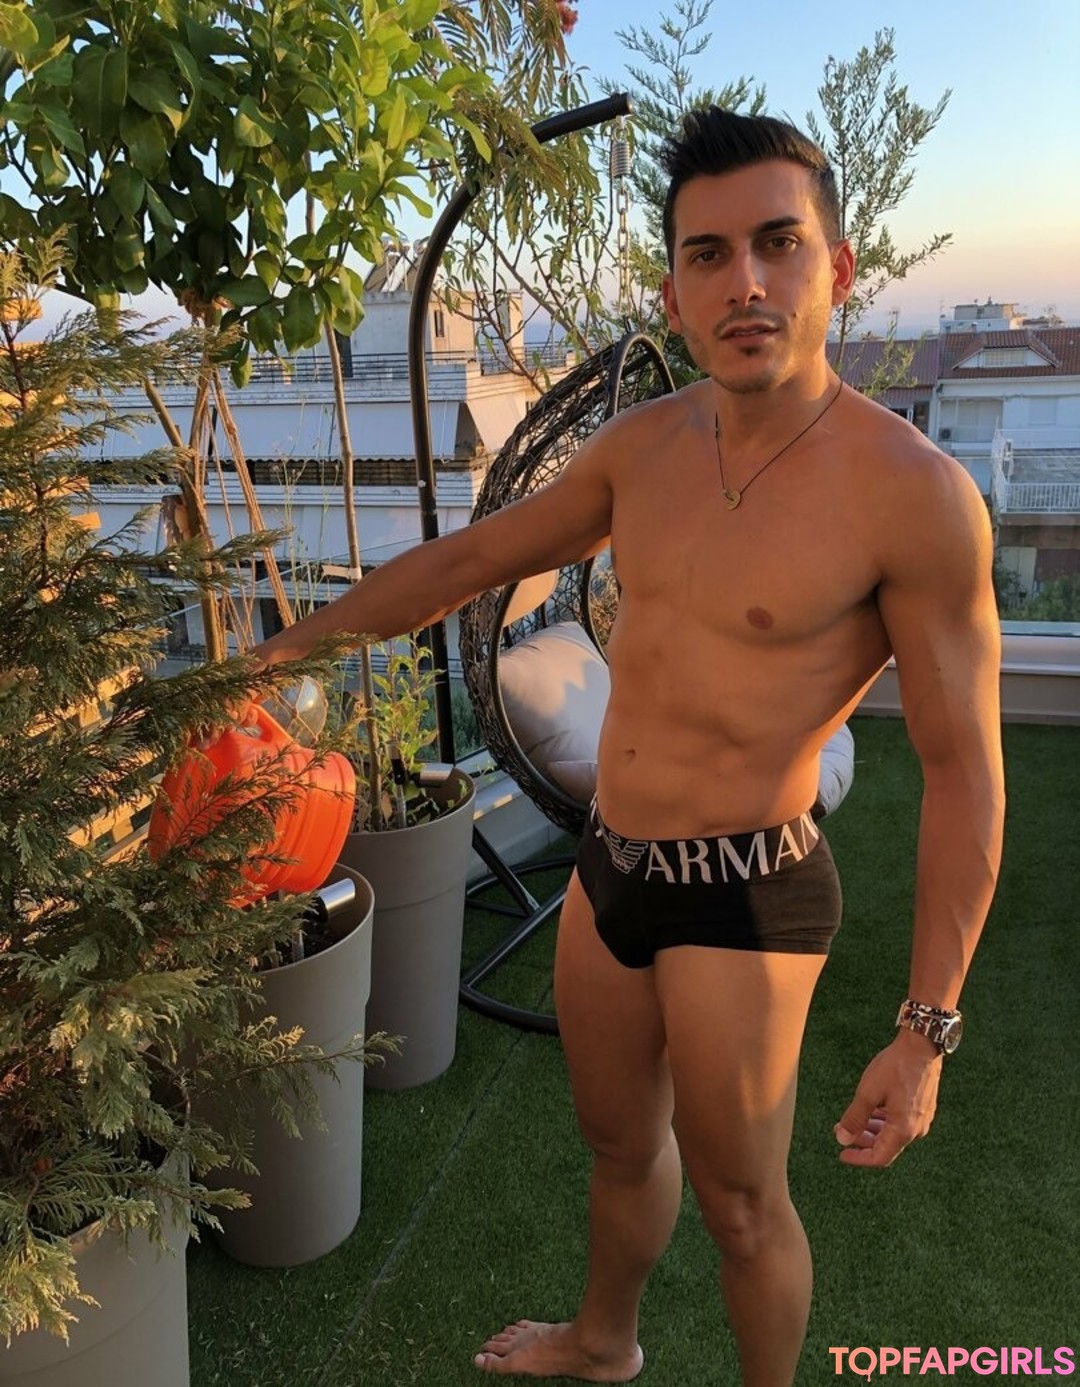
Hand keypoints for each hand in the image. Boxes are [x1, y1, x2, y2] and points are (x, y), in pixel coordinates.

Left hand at [834, 1029, 942, 1167]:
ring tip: (855, 1118)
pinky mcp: (924, 1106)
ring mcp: (923, 1118)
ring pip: (893, 1133)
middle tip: (842, 1130)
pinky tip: (873, 1109)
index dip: (858, 1158)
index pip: (879, 1157)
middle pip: (886, 1145)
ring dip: (873, 1128)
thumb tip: (842, 1139)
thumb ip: (854, 1118)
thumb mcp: (868, 1093)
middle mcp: (916, 1129)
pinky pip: (901, 1121)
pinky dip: (884, 1120)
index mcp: (903, 1130)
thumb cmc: (895, 1067)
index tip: (841, 1153)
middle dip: (863, 1140)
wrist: (922, 1045)